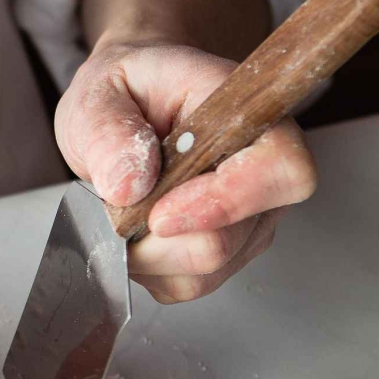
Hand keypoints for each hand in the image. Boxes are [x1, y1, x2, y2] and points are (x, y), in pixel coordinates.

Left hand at [54, 38, 317, 301]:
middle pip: (231, 238)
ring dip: (148, 254)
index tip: (159, 215)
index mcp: (245, 115)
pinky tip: (136, 233)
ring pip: (206, 271)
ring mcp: (250, 216)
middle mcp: (262, 170)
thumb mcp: (97, 95)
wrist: (124, 110)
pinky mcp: (228, 250)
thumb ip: (108, 131)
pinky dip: (149, 269)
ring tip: (125, 212)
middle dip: (159, 239)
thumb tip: (128, 184)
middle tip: (118, 207)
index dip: (225, 202)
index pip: (281, 168)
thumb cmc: (124, 92)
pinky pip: (187, 285)